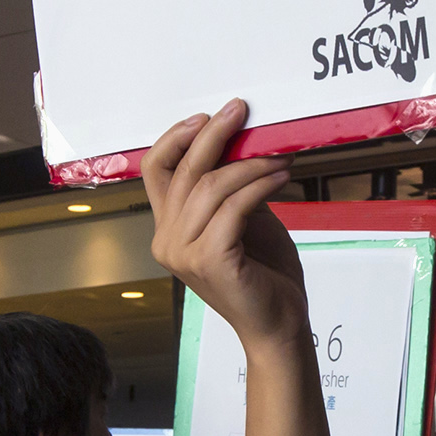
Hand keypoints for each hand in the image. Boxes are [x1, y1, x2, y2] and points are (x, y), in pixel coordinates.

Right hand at [143, 101, 308, 356]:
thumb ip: (231, 187)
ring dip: (249, 164)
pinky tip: (280, 176)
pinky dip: (259, 185)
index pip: (156, 171)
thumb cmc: (263, 274)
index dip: (176, 137)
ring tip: (277, 157)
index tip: (206, 116)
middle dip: (214, 134)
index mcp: (168, 229)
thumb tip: (240, 141)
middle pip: (183, 171)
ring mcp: (184, 253)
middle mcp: (166, 240)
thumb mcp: (242, 219)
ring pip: (210, 186)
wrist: (277, 324)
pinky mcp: (209, 260)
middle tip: (240, 110)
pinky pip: (233, 207)